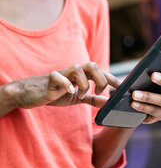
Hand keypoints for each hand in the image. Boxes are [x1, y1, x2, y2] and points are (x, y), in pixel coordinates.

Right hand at [6, 63, 120, 109]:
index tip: (122, 89)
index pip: (100, 72)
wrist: (30, 93)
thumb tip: (107, 102)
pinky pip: (59, 77)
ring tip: (81, 95)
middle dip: (100, 78)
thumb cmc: (55, 93)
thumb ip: (92, 98)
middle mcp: (74, 72)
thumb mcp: (77, 98)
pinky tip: (70, 92)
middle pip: (92, 65)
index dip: (112, 79)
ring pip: (78, 68)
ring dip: (84, 83)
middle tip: (98, 92)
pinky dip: (67, 84)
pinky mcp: (50, 79)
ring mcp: (62, 74)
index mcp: (81, 75)